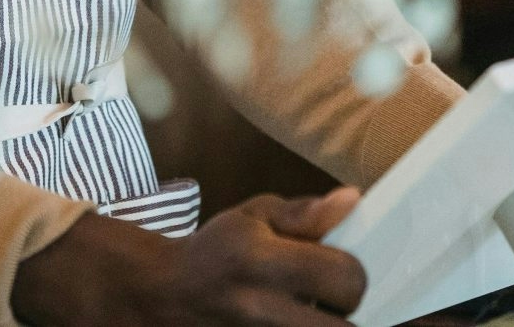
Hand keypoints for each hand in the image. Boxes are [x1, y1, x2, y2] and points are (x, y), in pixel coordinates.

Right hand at [12, 188, 365, 326]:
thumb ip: (305, 214)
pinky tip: (296, 318)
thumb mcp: (253, 216)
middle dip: (347, 314)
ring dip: (325, 325)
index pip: (345, 278)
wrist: (160, 297)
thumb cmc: (214, 252)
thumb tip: (352, 199)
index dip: (353, 277)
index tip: (341, 273)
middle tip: (334, 303)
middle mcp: (261, 309)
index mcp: (264, 263)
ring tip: (314, 310)